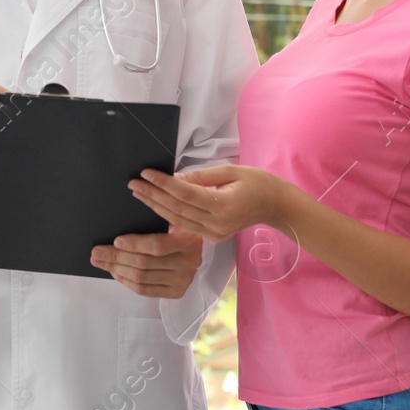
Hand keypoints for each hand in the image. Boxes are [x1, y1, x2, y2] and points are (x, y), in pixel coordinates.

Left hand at [89, 226, 202, 297]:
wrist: (200, 249)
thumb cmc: (181, 231)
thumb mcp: (175, 221)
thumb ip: (156, 222)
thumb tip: (122, 224)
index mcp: (189, 242)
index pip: (157, 246)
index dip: (134, 244)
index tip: (115, 240)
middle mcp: (189, 264)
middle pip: (144, 264)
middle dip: (116, 257)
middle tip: (96, 252)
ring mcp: (183, 281)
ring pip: (141, 278)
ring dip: (116, 270)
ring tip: (100, 261)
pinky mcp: (176, 292)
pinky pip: (145, 290)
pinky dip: (126, 281)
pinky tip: (115, 272)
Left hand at [127, 165, 296, 241]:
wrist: (276, 205)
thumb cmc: (256, 183)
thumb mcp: (231, 171)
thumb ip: (201, 176)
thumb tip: (175, 176)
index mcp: (223, 205)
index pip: (185, 194)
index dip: (163, 184)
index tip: (145, 173)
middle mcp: (217, 223)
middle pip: (177, 209)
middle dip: (153, 196)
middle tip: (133, 184)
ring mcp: (214, 234)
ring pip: (177, 220)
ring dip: (156, 207)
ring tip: (139, 193)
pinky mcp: (213, 237)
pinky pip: (185, 227)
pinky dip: (169, 216)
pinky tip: (155, 207)